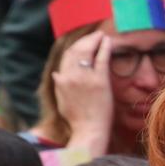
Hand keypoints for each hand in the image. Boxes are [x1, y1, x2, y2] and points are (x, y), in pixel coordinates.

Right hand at [53, 31, 114, 149]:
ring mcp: (85, 78)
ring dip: (94, 40)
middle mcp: (70, 76)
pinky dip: (104, 47)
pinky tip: (108, 41)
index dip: (76, 46)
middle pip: (76, 50)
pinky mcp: (99, 81)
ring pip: (87, 51)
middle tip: (95, 35)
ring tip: (101, 36)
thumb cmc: (77, 119)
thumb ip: (60, 86)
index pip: (66, 56)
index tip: (83, 42)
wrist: (88, 130)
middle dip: (86, 40)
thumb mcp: (62, 101)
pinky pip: (101, 58)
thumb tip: (56, 74)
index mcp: (62, 80)